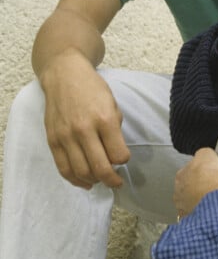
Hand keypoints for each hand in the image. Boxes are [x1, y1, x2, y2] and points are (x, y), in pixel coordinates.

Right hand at [41, 50, 129, 188]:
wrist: (64, 75)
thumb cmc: (92, 88)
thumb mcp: (112, 103)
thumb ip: (114, 128)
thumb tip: (116, 154)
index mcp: (104, 119)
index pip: (118, 154)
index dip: (124, 161)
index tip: (124, 160)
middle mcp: (84, 130)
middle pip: (100, 168)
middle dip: (111, 180)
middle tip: (117, 183)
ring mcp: (66, 137)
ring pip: (81, 172)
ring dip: (93, 181)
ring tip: (100, 180)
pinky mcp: (53, 141)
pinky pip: (63, 168)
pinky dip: (75, 180)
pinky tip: (84, 182)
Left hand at [174, 148, 217, 217]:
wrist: (216, 193)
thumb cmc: (210, 174)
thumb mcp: (206, 153)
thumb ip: (200, 155)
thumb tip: (201, 156)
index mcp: (180, 175)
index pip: (185, 173)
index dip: (196, 174)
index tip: (204, 174)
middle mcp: (178, 191)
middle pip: (185, 189)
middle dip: (194, 188)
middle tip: (206, 187)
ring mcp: (183, 206)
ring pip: (187, 203)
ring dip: (195, 201)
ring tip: (208, 199)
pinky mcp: (190, 218)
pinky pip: (192, 216)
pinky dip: (198, 214)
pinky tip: (206, 211)